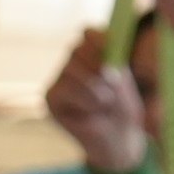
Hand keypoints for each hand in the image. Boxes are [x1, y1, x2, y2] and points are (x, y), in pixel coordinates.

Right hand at [44, 29, 147, 173]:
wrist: (118, 139)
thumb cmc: (123, 109)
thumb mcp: (124, 82)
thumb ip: (113, 63)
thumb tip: (103, 57)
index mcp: (93, 53)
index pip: (88, 33)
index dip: (98, 39)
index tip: (113, 53)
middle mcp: (73, 63)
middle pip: (76, 49)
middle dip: (98, 66)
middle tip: (113, 85)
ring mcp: (59, 79)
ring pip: (71, 69)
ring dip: (94, 88)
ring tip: (105, 103)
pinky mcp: (50, 97)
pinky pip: (64, 89)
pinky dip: (83, 100)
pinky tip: (91, 111)